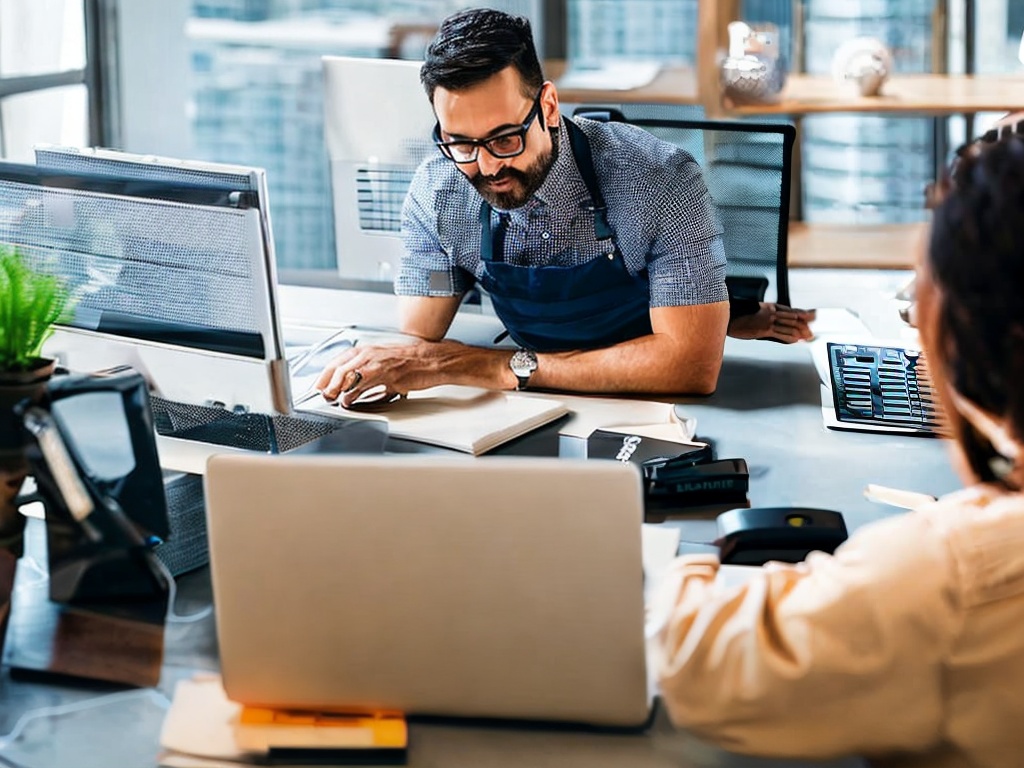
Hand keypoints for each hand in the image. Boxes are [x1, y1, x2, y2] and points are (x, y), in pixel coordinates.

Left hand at [314, 339, 460, 407]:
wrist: (431, 360)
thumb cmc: (412, 362)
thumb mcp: (385, 365)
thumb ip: (368, 377)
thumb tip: (354, 390)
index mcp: (368, 349)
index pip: (339, 360)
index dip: (326, 374)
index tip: (320, 385)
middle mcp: (369, 353)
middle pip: (338, 366)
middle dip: (326, 382)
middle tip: (321, 394)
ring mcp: (376, 362)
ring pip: (347, 373)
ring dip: (335, 388)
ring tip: (331, 398)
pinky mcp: (385, 373)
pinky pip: (363, 382)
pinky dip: (351, 392)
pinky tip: (348, 400)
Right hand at [727, 303, 815, 342]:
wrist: (730, 318)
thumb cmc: (740, 316)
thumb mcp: (755, 311)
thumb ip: (767, 315)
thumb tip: (776, 322)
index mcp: (770, 307)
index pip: (791, 310)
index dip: (803, 314)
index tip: (811, 317)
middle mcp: (772, 312)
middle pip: (793, 318)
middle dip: (804, 326)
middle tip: (811, 332)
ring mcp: (768, 320)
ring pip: (789, 326)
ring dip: (800, 332)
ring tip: (806, 337)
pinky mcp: (764, 329)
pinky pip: (781, 333)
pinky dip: (790, 337)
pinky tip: (795, 340)